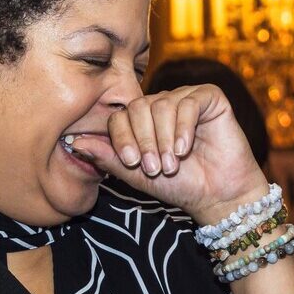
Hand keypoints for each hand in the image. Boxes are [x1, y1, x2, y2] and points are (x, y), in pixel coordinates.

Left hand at [75, 85, 266, 219]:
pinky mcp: (210, 98)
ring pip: (162, 106)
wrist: (218, 196)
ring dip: (164, 139)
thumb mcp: (137, 175)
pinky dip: (184, 127)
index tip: (133, 162)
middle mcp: (162, 105)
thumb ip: (109, 157)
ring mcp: (185, 99)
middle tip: (154, 167)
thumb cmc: (179, 186)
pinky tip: (186, 148)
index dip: (123, 137)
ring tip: (173, 164)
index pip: (120, 116)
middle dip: (143, 140)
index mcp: (142, 121)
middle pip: (138, 107)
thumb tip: (75, 142)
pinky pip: (189, 102)